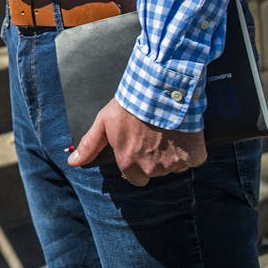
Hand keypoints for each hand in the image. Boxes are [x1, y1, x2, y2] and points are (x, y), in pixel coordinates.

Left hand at [67, 97, 207, 184]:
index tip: (139, 148)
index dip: (136, 164)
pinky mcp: (194, 156)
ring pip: (174, 166)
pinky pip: (193, 158)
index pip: (135, 178)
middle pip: (155, 172)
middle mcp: (152, 168)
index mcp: (129, 163)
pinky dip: (190, 148)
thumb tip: (73, 163)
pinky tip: (183, 133)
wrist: (161, 89)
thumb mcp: (104, 122)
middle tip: (153, 136)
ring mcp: (174, 163)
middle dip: (154, 158)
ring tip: (167, 131)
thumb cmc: (130, 104)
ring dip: (172, 153)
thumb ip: (89, 145)